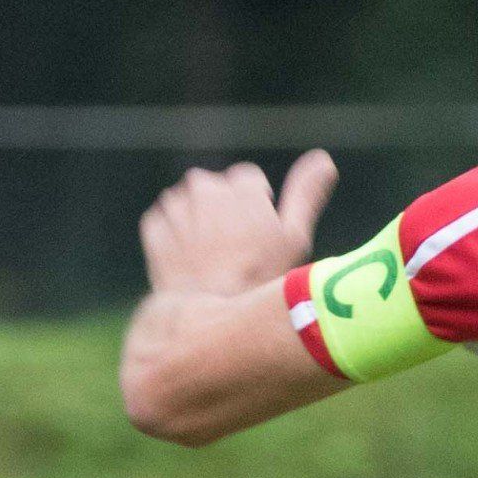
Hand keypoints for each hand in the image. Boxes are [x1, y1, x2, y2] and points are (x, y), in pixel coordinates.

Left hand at [139, 150, 337, 297]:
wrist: (207, 318)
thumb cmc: (257, 280)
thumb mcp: (293, 238)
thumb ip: (306, 194)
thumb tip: (323, 160)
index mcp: (241, 182)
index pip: (248, 182)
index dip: (255, 208)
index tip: (256, 237)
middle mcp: (204, 186)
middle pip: (217, 190)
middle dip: (224, 211)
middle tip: (233, 250)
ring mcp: (176, 206)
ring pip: (190, 204)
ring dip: (198, 222)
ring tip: (211, 258)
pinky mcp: (154, 227)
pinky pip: (164, 222)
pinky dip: (174, 237)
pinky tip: (188, 261)